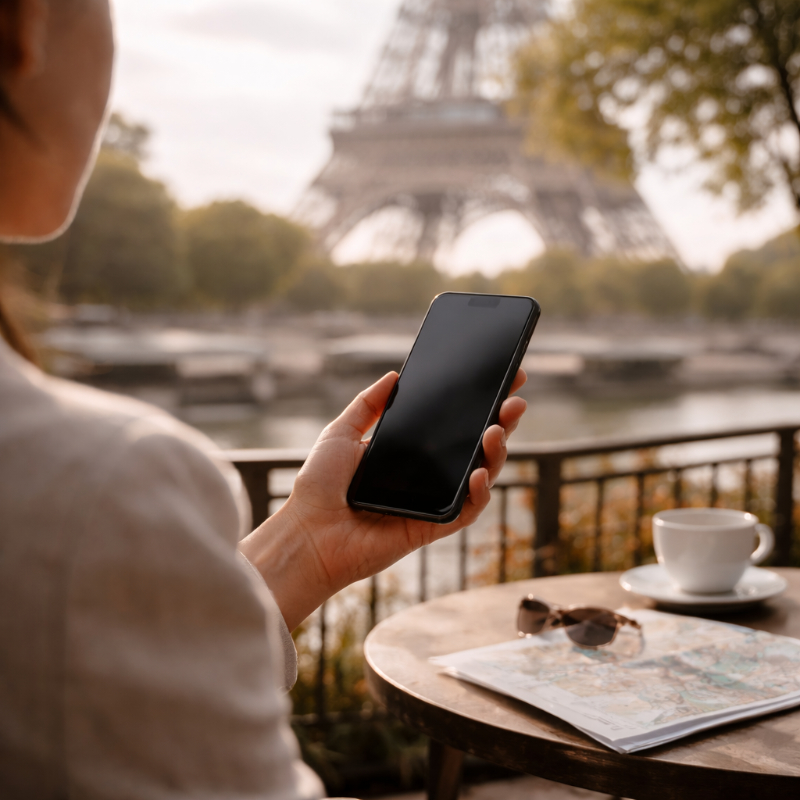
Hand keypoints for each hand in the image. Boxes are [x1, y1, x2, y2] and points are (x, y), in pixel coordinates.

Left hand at [239, 370, 526, 629]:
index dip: (478, 404)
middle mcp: (426, 475)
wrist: (307, 533)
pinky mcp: (432, 527)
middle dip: (500, 423)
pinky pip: (466, 511)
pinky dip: (479, 493)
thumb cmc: (319, 487)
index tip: (501, 380)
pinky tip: (480, 472)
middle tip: (513, 400)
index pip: (451, 425)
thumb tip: (394, 375)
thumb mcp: (340, 433)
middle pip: (474, 447)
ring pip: (480, 477)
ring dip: (497, 453)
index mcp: (408, 453)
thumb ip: (368, 405)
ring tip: (497, 429)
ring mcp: (432, 501)